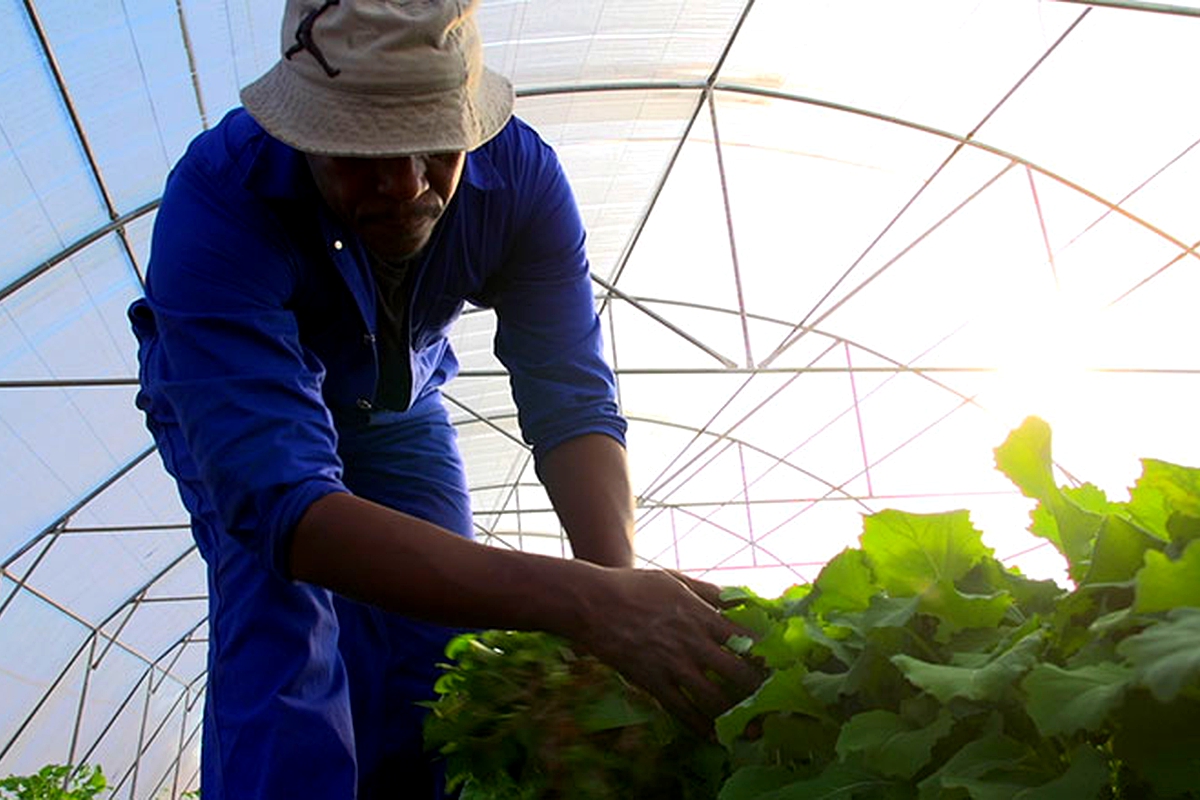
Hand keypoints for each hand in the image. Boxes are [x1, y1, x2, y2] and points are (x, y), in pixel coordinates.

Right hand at [571, 568, 763, 734]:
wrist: (593, 603)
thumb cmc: (634, 586)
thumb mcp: (675, 580)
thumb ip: (708, 592)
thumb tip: (737, 597)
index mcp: (700, 616)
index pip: (746, 640)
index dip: (767, 656)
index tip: (780, 666)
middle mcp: (692, 643)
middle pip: (737, 674)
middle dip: (760, 692)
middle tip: (774, 704)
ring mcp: (672, 665)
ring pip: (713, 699)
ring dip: (735, 716)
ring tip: (751, 729)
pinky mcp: (652, 682)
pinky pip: (681, 710)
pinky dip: (699, 726)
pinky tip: (711, 735)